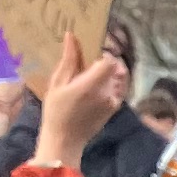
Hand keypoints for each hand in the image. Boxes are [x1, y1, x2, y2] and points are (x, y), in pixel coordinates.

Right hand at [37, 23, 127, 174]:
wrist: (65, 140)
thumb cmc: (56, 111)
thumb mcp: (57, 83)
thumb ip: (69, 59)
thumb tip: (71, 36)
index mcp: (91, 85)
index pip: (110, 61)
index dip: (104, 55)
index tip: (92, 57)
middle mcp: (107, 93)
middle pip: (117, 68)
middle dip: (106, 63)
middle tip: (91, 66)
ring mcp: (114, 101)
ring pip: (120, 77)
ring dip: (111, 73)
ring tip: (93, 77)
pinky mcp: (115, 107)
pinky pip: (120, 88)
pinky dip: (113, 83)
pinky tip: (98, 87)